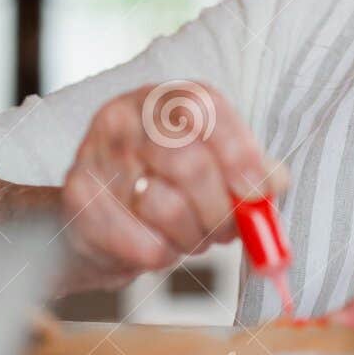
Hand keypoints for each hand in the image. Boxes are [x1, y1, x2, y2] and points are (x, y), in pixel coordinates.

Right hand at [58, 81, 284, 291]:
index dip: (240, 153)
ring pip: (165, 207)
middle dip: (220, 210)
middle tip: (229, 231)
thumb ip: (250, 173)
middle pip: (189, 163)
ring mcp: (94, 154)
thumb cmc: (163, 191)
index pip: (205, 106)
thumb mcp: (214, 172)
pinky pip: (140, 243)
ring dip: (191, 237)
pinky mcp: (78, 201)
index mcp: (164, 98)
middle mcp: (125, 116)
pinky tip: (155, 247)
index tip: (258, 193)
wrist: (93, 225)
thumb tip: (274, 182)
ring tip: (190, 238)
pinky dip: (161, 256)